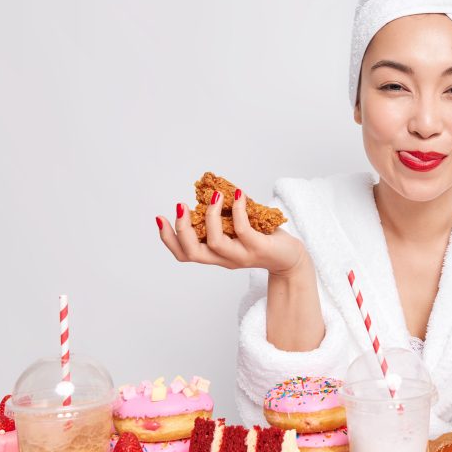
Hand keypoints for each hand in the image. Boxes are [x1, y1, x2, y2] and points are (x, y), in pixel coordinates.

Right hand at [156, 190, 307, 274]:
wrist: (292, 259)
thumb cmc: (264, 240)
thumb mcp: (238, 230)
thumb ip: (224, 219)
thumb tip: (211, 192)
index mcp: (216, 255)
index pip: (184, 254)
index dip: (168, 238)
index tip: (160, 218)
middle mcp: (225, 259)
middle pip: (192, 253)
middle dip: (181, 229)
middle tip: (181, 206)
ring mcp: (241, 255)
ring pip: (216, 242)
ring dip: (211, 216)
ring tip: (215, 196)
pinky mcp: (258, 248)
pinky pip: (243, 229)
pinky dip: (238, 209)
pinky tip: (239, 194)